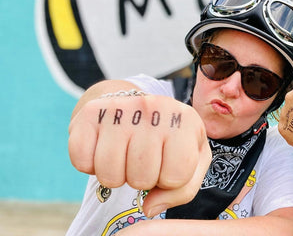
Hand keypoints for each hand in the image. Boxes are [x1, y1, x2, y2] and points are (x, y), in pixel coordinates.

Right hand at [68, 93, 210, 216]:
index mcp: (186, 120)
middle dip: (142, 179)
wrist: (133, 104)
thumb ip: (182, 190)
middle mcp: (155, 109)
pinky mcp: (91, 113)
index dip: (169, 180)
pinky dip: (90, 165)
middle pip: (141, 179)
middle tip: (142, 159)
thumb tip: (149, 208)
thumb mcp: (190, 159)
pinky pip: (82, 163)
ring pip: (109, 176)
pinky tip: (104, 148)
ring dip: (115, 175)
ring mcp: (122, 109)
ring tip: (124, 155)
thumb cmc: (167, 137)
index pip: (176, 177)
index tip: (166, 163)